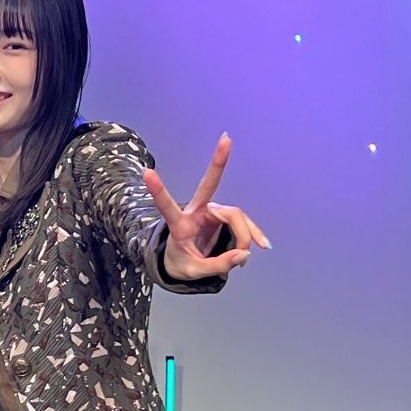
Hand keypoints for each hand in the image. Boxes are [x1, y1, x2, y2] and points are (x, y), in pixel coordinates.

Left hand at [142, 134, 270, 279]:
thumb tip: (244, 254)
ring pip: (236, 217)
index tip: (147, 173)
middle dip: (218, 162)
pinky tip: (263, 244)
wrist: (183, 262)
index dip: (159, 191)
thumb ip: (218, 266)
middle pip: (209, 186)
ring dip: (243, 237)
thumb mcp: (194, 272)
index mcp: (180, 224)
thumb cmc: (181, 263)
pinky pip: (243, 223)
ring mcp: (212, 211)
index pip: (167, 206)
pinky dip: (252, 235)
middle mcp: (196, 212)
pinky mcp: (224, 216)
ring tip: (243, 257)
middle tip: (226, 138)